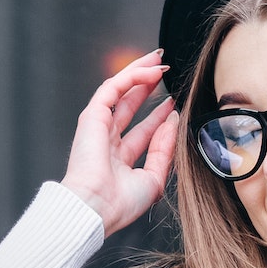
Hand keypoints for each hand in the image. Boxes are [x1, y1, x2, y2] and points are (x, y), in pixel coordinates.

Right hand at [61, 49, 179, 235]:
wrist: (96, 208)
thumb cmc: (119, 204)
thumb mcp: (153, 179)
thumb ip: (164, 151)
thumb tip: (173, 121)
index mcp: (118, 160)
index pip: (141, 131)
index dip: (158, 116)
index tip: (174, 104)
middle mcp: (106, 141)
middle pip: (128, 105)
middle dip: (146, 86)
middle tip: (163, 70)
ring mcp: (98, 127)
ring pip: (119, 91)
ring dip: (139, 73)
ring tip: (158, 60)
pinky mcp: (92, 116)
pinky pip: (114, 88)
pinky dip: (133, 76)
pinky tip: (152, 71)